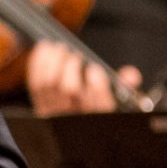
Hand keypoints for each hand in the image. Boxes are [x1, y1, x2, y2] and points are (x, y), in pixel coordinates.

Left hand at [24, 42, 139, 114]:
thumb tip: (131, 75)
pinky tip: (44, 49)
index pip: (100, 106)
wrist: (74, 119)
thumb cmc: (99, 102)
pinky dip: (38, 63)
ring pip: (49, 84)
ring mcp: (56, 112)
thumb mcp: (119, 97)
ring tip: (59, 48)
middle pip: (70, 91)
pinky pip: (35, 83)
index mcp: (100, 115)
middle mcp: (76, 116)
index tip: (94, 69)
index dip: (96, 87)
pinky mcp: (41, 105)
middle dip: (70, 67)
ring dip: (52, 61)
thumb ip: (126, 85)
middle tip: (74, 55)